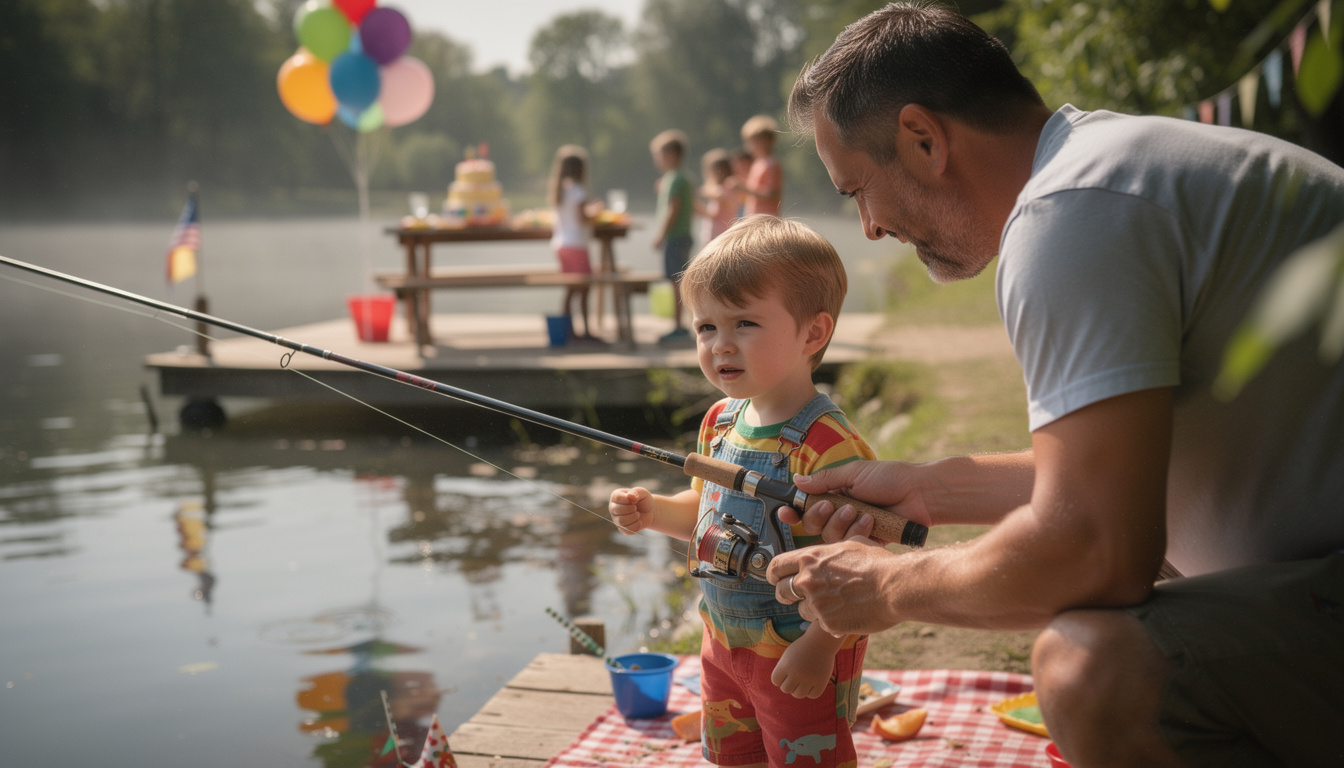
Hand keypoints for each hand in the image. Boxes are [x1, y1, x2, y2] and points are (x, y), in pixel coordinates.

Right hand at [609, 487, 654, 534]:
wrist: (649, 511)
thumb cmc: (643, 499)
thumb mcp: (642, 492)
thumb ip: (636, 492)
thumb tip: (630, 496)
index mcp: (616, 496)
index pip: (617, 498)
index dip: (628, 499)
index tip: (636, 499)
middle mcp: (613, 508)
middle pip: (617, 510)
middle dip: (630, 509)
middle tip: (636, 508)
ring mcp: (616, 519)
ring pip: (621, 521)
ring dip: (633, 517)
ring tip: (638, 514)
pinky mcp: (622, 529)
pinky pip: (627, 530)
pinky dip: (636, 526)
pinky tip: (639, 522)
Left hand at [767, 539, 900, 635]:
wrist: (895, 587)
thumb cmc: (878, 563)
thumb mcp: (851, 544)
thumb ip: (831, 550)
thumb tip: (828, 550)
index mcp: (810, 558)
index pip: (776, 566)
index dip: (774, 573)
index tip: (776, 578)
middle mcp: (808, 581)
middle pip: (781, 591)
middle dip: (787, 594)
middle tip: (797, 595)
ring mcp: (816, 604)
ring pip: (801, 611)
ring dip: (812, 609)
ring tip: (833, 604)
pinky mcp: (827, 623)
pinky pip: (822, 624)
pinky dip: (832, 621)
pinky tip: (848, 614)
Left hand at [771, 639, 831, 698]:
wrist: (821, 641)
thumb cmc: (802, 648)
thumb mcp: (788, 656)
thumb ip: (782, 671)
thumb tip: (782, 687)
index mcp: (786, 664)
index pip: (775, 681)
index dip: (780, 677)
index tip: (787, 671)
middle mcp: (797, 672)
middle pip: (785, 689)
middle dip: (789, 684)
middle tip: (796, 675)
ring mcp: (810, 678)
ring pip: (798, 695)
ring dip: (799, 689)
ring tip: (804, 680)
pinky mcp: (821, 682)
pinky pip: (812, 695)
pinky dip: (811, 691)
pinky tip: (813, 682)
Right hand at [776, 461, 931, 543]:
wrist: (920, 494)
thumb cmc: (890, 478)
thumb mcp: (854, 473)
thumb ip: (825, 480)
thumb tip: (797, 481)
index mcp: (836, 494)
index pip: (806, 506)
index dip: (793, 512)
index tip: (785, 512)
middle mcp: (841, 513)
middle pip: (812, 525)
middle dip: (818, 516)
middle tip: (832, 505)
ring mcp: (853, 529)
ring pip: (828, 537)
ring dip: (840, 523)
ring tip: (859, 511)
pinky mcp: (866, 543)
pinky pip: (849, 546)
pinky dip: (856, 533)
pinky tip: (870, 522)